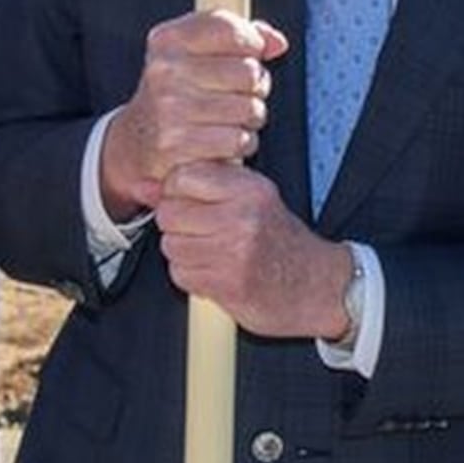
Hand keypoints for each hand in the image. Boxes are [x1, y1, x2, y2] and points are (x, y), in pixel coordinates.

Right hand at [98, 8, 287, 218]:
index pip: (229, 28)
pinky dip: (241, 145)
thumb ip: (239, 37)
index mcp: (169, 40)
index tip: (250, 55)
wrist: (137, 139)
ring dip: (251, 118)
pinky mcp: (176, 145)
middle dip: (256, 87)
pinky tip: (225, 141)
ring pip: (250, 109)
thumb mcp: (197, 52)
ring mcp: (169, 108)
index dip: (252, 44)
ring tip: (232, 118)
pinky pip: (237, 141)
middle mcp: (165, 71)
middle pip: (248, 72)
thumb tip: (277, 43)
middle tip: (241, 94)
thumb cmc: (178, 91)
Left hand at [153, 160, 354, 341]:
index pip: (182, 176)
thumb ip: (200, 188)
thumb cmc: (280, 241)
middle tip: (201, 233)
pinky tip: (216, 274)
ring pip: (171, 245)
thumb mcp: (251, 201)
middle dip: (177, 226)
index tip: (190, 203)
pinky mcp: (229, 284)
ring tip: (211, 255)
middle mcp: (243, 216)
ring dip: (183, 254)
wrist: (320, 286)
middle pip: (169, 213)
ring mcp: (236, 251)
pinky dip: (192, 277)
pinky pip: (182, 275)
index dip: (176, 192)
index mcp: (249, 188)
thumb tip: (143, 185)